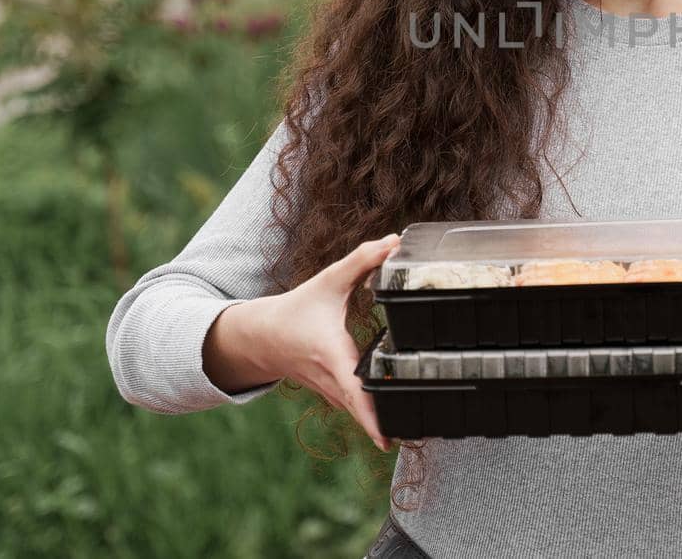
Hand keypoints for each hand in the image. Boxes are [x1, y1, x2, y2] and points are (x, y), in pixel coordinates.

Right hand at [206, 234, 401, 450]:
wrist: (263, 336)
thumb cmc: (298, 309)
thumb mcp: (330, 281)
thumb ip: (363, 260)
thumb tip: (396, 241)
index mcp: (332, 353)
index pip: (353, 388)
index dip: (369, 414)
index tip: (386, 439)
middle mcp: (331, 378)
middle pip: (362, 410)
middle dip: (386, 426)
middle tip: (419, 437)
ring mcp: (331, 392)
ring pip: (359, 413)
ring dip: (382, 423)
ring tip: (416, 432)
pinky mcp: (334, 395)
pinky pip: (356, 409)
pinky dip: (373, 416)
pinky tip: (397, 418)